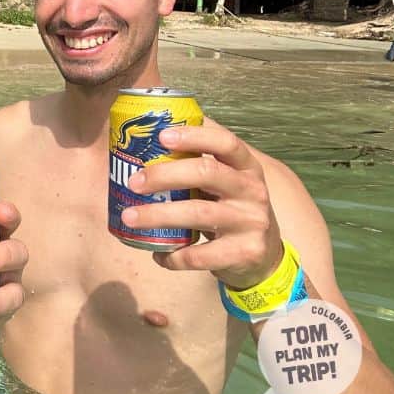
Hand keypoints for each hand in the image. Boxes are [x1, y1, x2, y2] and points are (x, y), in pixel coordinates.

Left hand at [119, 123, 283, 289]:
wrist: (264, 257)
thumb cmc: (232, 210)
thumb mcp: (227, 183)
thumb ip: (199, 165)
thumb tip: (151, 138)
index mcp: (246, 167)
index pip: (225, 143)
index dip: (194, 136)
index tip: (161, 136)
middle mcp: (252, 191)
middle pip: (206, 173)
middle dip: (164, 175)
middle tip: (134, 182)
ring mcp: (250, 222)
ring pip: (198, 214)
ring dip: (158, 215)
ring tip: (129, 217)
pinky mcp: (244, 253)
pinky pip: (200, 255)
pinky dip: (173, 255)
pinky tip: (157, 253)